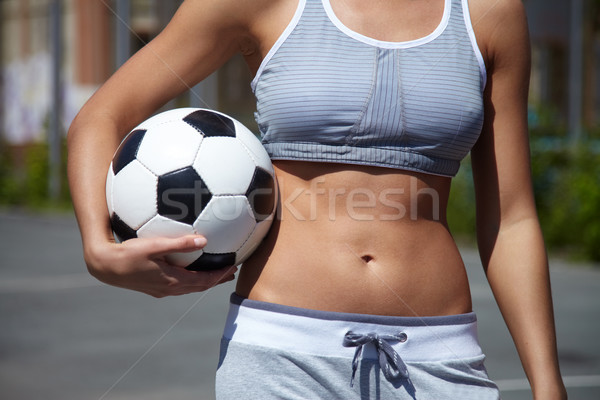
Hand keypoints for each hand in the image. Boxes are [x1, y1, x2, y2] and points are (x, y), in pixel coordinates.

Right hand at [84, 235, 237, 296]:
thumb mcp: (154, 246)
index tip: (234, 267)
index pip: (204, 281)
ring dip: (205, 280)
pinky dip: (191, 278)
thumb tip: (204, 240)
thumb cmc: (127, 254)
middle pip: (200, 286)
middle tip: (232, 271)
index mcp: (172, 281)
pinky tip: (189, 267)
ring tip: (217, 271)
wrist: (104, 267)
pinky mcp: (154, 287)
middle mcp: (169, 289)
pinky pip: (179, 284)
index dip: (220, 276)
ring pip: (189, 287)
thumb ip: (179, 243)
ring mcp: (161, 290)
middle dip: (217, 279)